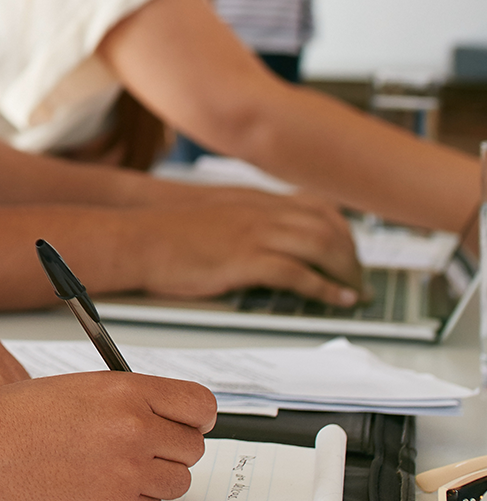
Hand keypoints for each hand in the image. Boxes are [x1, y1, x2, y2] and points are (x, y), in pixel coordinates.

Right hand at [0, 372, 215, 500]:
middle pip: (194, 445)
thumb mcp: (75, 388)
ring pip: (178, 481)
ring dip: (154, 475)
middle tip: (137, 443)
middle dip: (171, 445)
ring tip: (111, 464)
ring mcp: (128, 474)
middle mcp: (134, 431)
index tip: (183, 419)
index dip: (192, 415)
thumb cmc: (10, 419)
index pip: (200, 405)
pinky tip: (95, 484)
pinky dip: (132, 499)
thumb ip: (125, 397)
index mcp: (124, 391)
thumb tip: (164, 414)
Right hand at [127, 192, 364, 306]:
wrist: (140, 238)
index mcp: (255, 200)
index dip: (342, 230)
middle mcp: (262, 212)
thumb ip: (244, 219)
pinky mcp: (246, 259)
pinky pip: (298, 272)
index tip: (350, 252)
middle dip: (352, 254)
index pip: (318, 206)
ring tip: (355, 292)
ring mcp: (255, 234)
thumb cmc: (168, 231)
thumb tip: (265, 238)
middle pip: (328, 225)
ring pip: (322, 245)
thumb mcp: (215, 214)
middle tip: (359, 279)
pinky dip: (325, 288)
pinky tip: (336, 300)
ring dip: (346, 271)